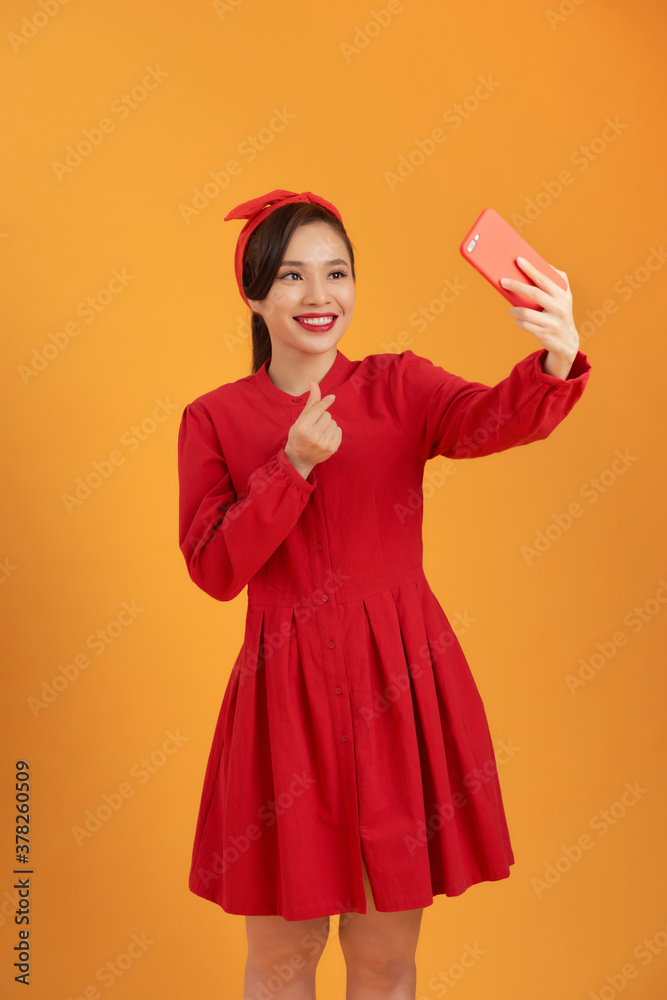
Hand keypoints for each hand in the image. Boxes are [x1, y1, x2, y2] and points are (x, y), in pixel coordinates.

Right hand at [284, 380, 341, 478]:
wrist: (299, 459)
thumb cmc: (298, 436)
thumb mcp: (300, 419)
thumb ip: (310, 402)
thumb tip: (314, 383)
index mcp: (302, 427)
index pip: (318, 409)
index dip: (325, 402)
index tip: (332, 397)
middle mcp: (313, 436)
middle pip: (327, 415)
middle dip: (322, 417)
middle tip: (314, 426)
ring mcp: (323, 443)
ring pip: (334, 423)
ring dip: (328, 425)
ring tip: (319, 433)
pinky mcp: (332, 449)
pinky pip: (339, 431)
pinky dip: (333, 432)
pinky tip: (325, 437)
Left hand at [500, 257, 579, 378]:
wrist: (567, 341)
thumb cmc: (559, 312)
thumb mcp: (563, 296)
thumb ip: (556, 279)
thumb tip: (541, 264)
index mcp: (563, 295)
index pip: (544, 280)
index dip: (530, 269)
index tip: (518, 260)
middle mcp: (559, 308)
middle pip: (533, 294)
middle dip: (516, 285)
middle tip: (502, 281)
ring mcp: (552, 322)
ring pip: (525, 312)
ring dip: (514, 310)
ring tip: (512, 309)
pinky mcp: (544, 334)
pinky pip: (524, 325)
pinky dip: (519, 321)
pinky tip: (519, 320)